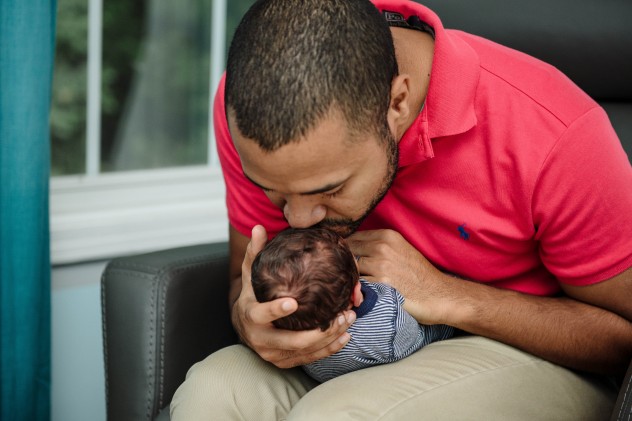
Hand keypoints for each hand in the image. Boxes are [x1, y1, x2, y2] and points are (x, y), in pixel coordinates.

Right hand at [231, 225, 355, 367]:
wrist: (245, 326)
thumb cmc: (252, 296)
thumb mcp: (250, 275)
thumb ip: (255, 253)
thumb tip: (258, 227)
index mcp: (251, 317)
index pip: (262, 315)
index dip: (275, 310)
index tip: (293, 303)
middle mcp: (261, 340)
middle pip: (292, 341)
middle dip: (320, 331)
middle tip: (342, 314)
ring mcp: (274, 354)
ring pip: (305, 351)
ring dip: (330, 338)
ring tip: (349, 320)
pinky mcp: (286, 362)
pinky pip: (310, 359)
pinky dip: (329, 349)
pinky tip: (345, 336)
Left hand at [347, 229, 452, 324]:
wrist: (438, 294)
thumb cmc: (418, 274)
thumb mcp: (400, 249)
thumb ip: (378, 245)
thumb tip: (352, 247)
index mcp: (387, 236)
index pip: (353, 238)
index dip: (347, 251)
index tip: (346, 261)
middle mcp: (382, 247)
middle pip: (349, 252)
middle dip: (346, 264)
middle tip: (346, 275)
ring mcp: (380, 264)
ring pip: (351, 268)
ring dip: (350, 278)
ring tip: (353, 286)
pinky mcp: (380, 283)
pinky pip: (357, 284)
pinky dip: (355, 290)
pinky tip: (360, 295)